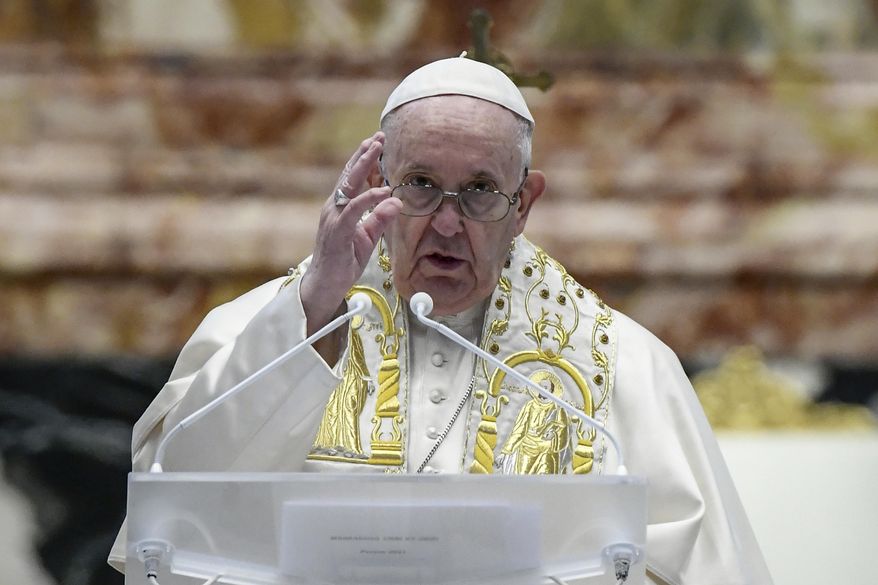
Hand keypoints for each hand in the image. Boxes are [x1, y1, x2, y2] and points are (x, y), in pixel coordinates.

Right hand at [300, 132, 402, 334]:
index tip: (378, 143)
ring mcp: (334, 217)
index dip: (365, 160)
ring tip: (377, 149)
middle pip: (350, 174)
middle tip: (379, 137)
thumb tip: (397, 201)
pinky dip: (369, 198)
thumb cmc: (344, 261)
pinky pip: (354, 210)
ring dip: (364, 165)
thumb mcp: (367, 237)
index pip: (353, 179)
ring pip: (349, 185)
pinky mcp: (337, 230)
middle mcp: (334, 207)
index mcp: (341, 207)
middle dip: (365, 154)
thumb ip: (380, 218)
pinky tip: (384, 191)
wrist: (324, 285)